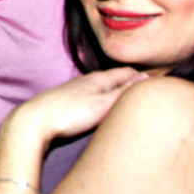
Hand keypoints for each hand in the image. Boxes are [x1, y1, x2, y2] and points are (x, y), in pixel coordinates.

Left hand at [6, 67, 147, 148]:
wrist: (33, 121)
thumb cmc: (69, 114)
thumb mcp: (102, 104)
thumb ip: (124, 92)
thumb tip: (147, 80)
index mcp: (98, 78)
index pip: (127, 72)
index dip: (144, 78)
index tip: (159, 85)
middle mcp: (86, 81)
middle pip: (115, 78)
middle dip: (131, 83)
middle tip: (148, 93)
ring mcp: (75, 91)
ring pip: (102, 88)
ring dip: (116, 92)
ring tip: (129, 102)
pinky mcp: (66, 102)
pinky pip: (91, 98)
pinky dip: (103, 101)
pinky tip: (102, 111)